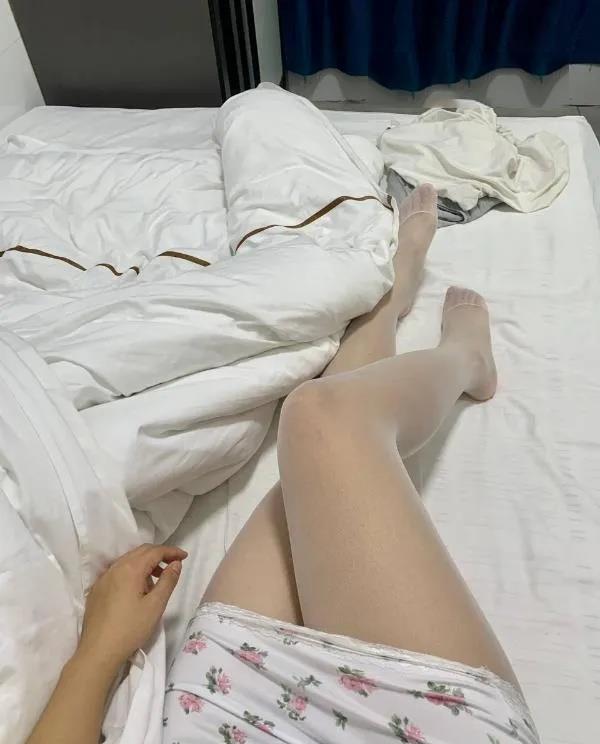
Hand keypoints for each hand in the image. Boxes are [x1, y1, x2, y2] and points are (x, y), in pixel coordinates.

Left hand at [78, 544, 187, 669]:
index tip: (184, 556)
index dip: (171, 551)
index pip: (154, 552)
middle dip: (158, 554)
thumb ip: (168, 581)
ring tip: (156, 580)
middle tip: (173, 564)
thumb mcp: (156, 605)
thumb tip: (176, 563)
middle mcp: (115, 568)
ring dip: (145, 564)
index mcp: (130, 569)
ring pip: (127, 561)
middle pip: (140, 552)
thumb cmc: (131, 628)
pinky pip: (117, 572)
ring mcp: (103, 579)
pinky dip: (131, 572)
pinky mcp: (96, 590)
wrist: (98, 651)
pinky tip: (136, 590)